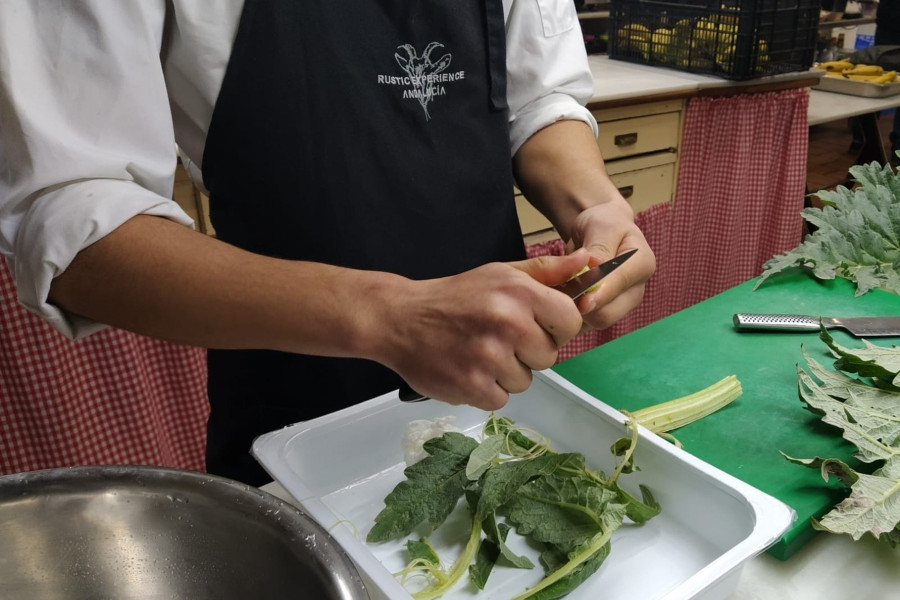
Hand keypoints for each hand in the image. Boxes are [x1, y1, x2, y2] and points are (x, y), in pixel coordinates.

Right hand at [377, 251, 589, 410]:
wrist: (400, 319)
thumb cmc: (456, 296)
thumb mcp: (501, 274)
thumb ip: (547, 272)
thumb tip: (590, 261)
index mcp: (519, 292)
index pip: (570, 322)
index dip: (555, 328)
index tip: (534, 326)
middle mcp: (507, 323)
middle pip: (548, 356)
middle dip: (528, 352)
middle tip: (498, 338)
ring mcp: (489, 357)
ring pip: (525, 381)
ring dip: (506, 373)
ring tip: (479, 353)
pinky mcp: (471, 386)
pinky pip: (501, 399)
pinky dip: (486, 390)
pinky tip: (468, 368)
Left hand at [568, 198, 655, 330]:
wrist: (600, 231)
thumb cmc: (604, 224)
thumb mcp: (601, 226)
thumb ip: (599, 248)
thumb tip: (593, 269)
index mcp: (641, 264)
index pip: (620, 285)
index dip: (598, 293)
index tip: (580, 300)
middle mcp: (635, 291)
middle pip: (608, 314)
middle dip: (582, 305)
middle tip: (558, 290)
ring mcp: (620, 306)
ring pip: (594, 322)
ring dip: (573, 311)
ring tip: (558, 290)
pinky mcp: (604, 314)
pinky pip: (585, 324)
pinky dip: (570, 315)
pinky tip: (560, 298)